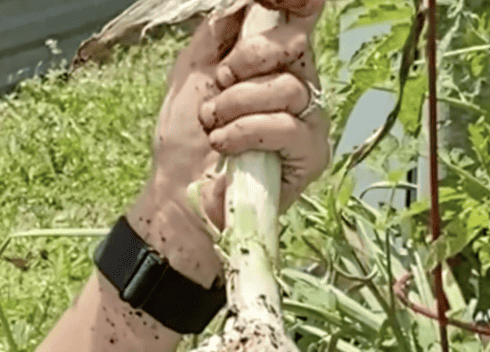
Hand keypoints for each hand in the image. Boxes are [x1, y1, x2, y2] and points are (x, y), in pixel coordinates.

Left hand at [127, 0, 330, 286]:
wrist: (178, 194)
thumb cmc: (185, 140)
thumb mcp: (190, 73)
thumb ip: (216, 33)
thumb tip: (244, 4)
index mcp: (271, 64)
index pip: (298, 22)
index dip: (298, 5)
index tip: (283, 0)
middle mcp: (297, 87)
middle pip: (296, 45)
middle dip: (248, 59)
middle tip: (220, 83)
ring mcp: (307, 121)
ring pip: (289, 88)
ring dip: (238, 104)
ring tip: (213, 124)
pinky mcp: (311, 155)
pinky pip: (288, 126)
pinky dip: (247, 131)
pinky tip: (225, 144)